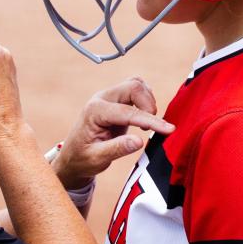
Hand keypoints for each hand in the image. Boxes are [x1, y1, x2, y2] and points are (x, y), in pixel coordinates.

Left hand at [54, 77, 174, 189]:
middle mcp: (101, 98)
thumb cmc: (82, 158)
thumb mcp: (97, 159)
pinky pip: (136, 89)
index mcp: (94, 111)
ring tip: (145, 125)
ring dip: (148, 101)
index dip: (150, 120)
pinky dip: (145, 99)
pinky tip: (143, 118)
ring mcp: (109, 96)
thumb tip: (139, 141)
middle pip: (133, 86)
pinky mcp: (116, 99)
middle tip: (151, 128)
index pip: (127, 111)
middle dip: (148, 104)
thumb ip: (117, 149)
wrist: (73, 156)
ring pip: (136, 84)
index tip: (169, 130)